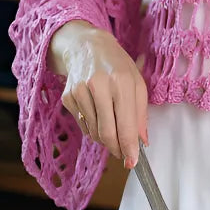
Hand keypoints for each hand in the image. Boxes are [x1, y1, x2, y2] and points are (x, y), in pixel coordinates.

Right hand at [49, 21, 147, 167]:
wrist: (87, 47)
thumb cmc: (117, 65)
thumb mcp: (137, 83)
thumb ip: (141, 114)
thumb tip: (141, 142)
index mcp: (121, 82)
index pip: (125, 125)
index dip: (129, 148)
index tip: (132, 162)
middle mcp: (99, 86)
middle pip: (106, 133)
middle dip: (116, 149)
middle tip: (123, 155)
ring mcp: (80, 91)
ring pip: (93, 132)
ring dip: (105, 137)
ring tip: (111, 124)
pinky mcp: (68, 97)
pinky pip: (83, 124)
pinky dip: (93, 126)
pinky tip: (97, 111)